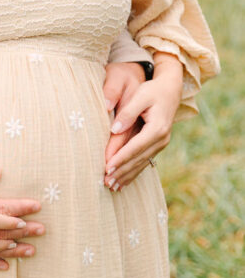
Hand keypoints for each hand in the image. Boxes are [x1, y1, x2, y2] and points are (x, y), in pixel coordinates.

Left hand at [104, 53, 182, 189]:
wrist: (170, 90)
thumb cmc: (153, 91)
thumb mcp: (140, 96)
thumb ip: (127, 113)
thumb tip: (114, 129)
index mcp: (157, 128)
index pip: (135, 147)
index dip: (121, 158)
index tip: (107, 167)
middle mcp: (162, 139)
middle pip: (138, 159)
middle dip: (122, 172)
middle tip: (106, 182)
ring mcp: (161, 144)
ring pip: (141, 164)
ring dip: (126, 176)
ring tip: (112, 187)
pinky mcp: (157, 145)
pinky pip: (144, 162)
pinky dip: (133, 172)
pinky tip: (124, 182)